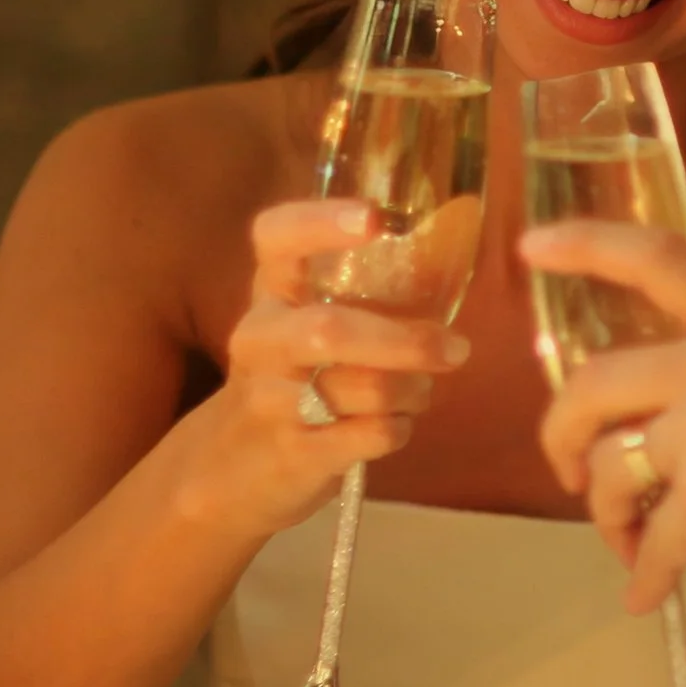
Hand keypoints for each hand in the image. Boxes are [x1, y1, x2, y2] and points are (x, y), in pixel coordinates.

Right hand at [174, 199, 468, 540]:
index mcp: (272, 293)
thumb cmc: (294, 378)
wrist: (228, 467)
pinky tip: (393, 425)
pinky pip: (371, 435)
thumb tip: (450, 257)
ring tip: (419, 391)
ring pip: (362, 389)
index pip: (275, 238)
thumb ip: (362, 294)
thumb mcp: (308, 326)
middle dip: (406, 341)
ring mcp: (270, 399)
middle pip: (330, 331)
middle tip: (457, 349)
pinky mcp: (293, 451)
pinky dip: (399, 429)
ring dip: (412, 390)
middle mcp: (262, 339)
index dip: (322, 222)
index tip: (377, 219)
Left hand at [522, 223, 685, 660]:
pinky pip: (640, 535)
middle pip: (596, 379)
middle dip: (562, 435)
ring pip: (606, 461)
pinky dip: (643, 571)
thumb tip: (639, 394)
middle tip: (571, 472)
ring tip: (639, 541)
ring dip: (608, 513)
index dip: (588, 245)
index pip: (662, 258)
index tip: (531, 247)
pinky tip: (655, 588)